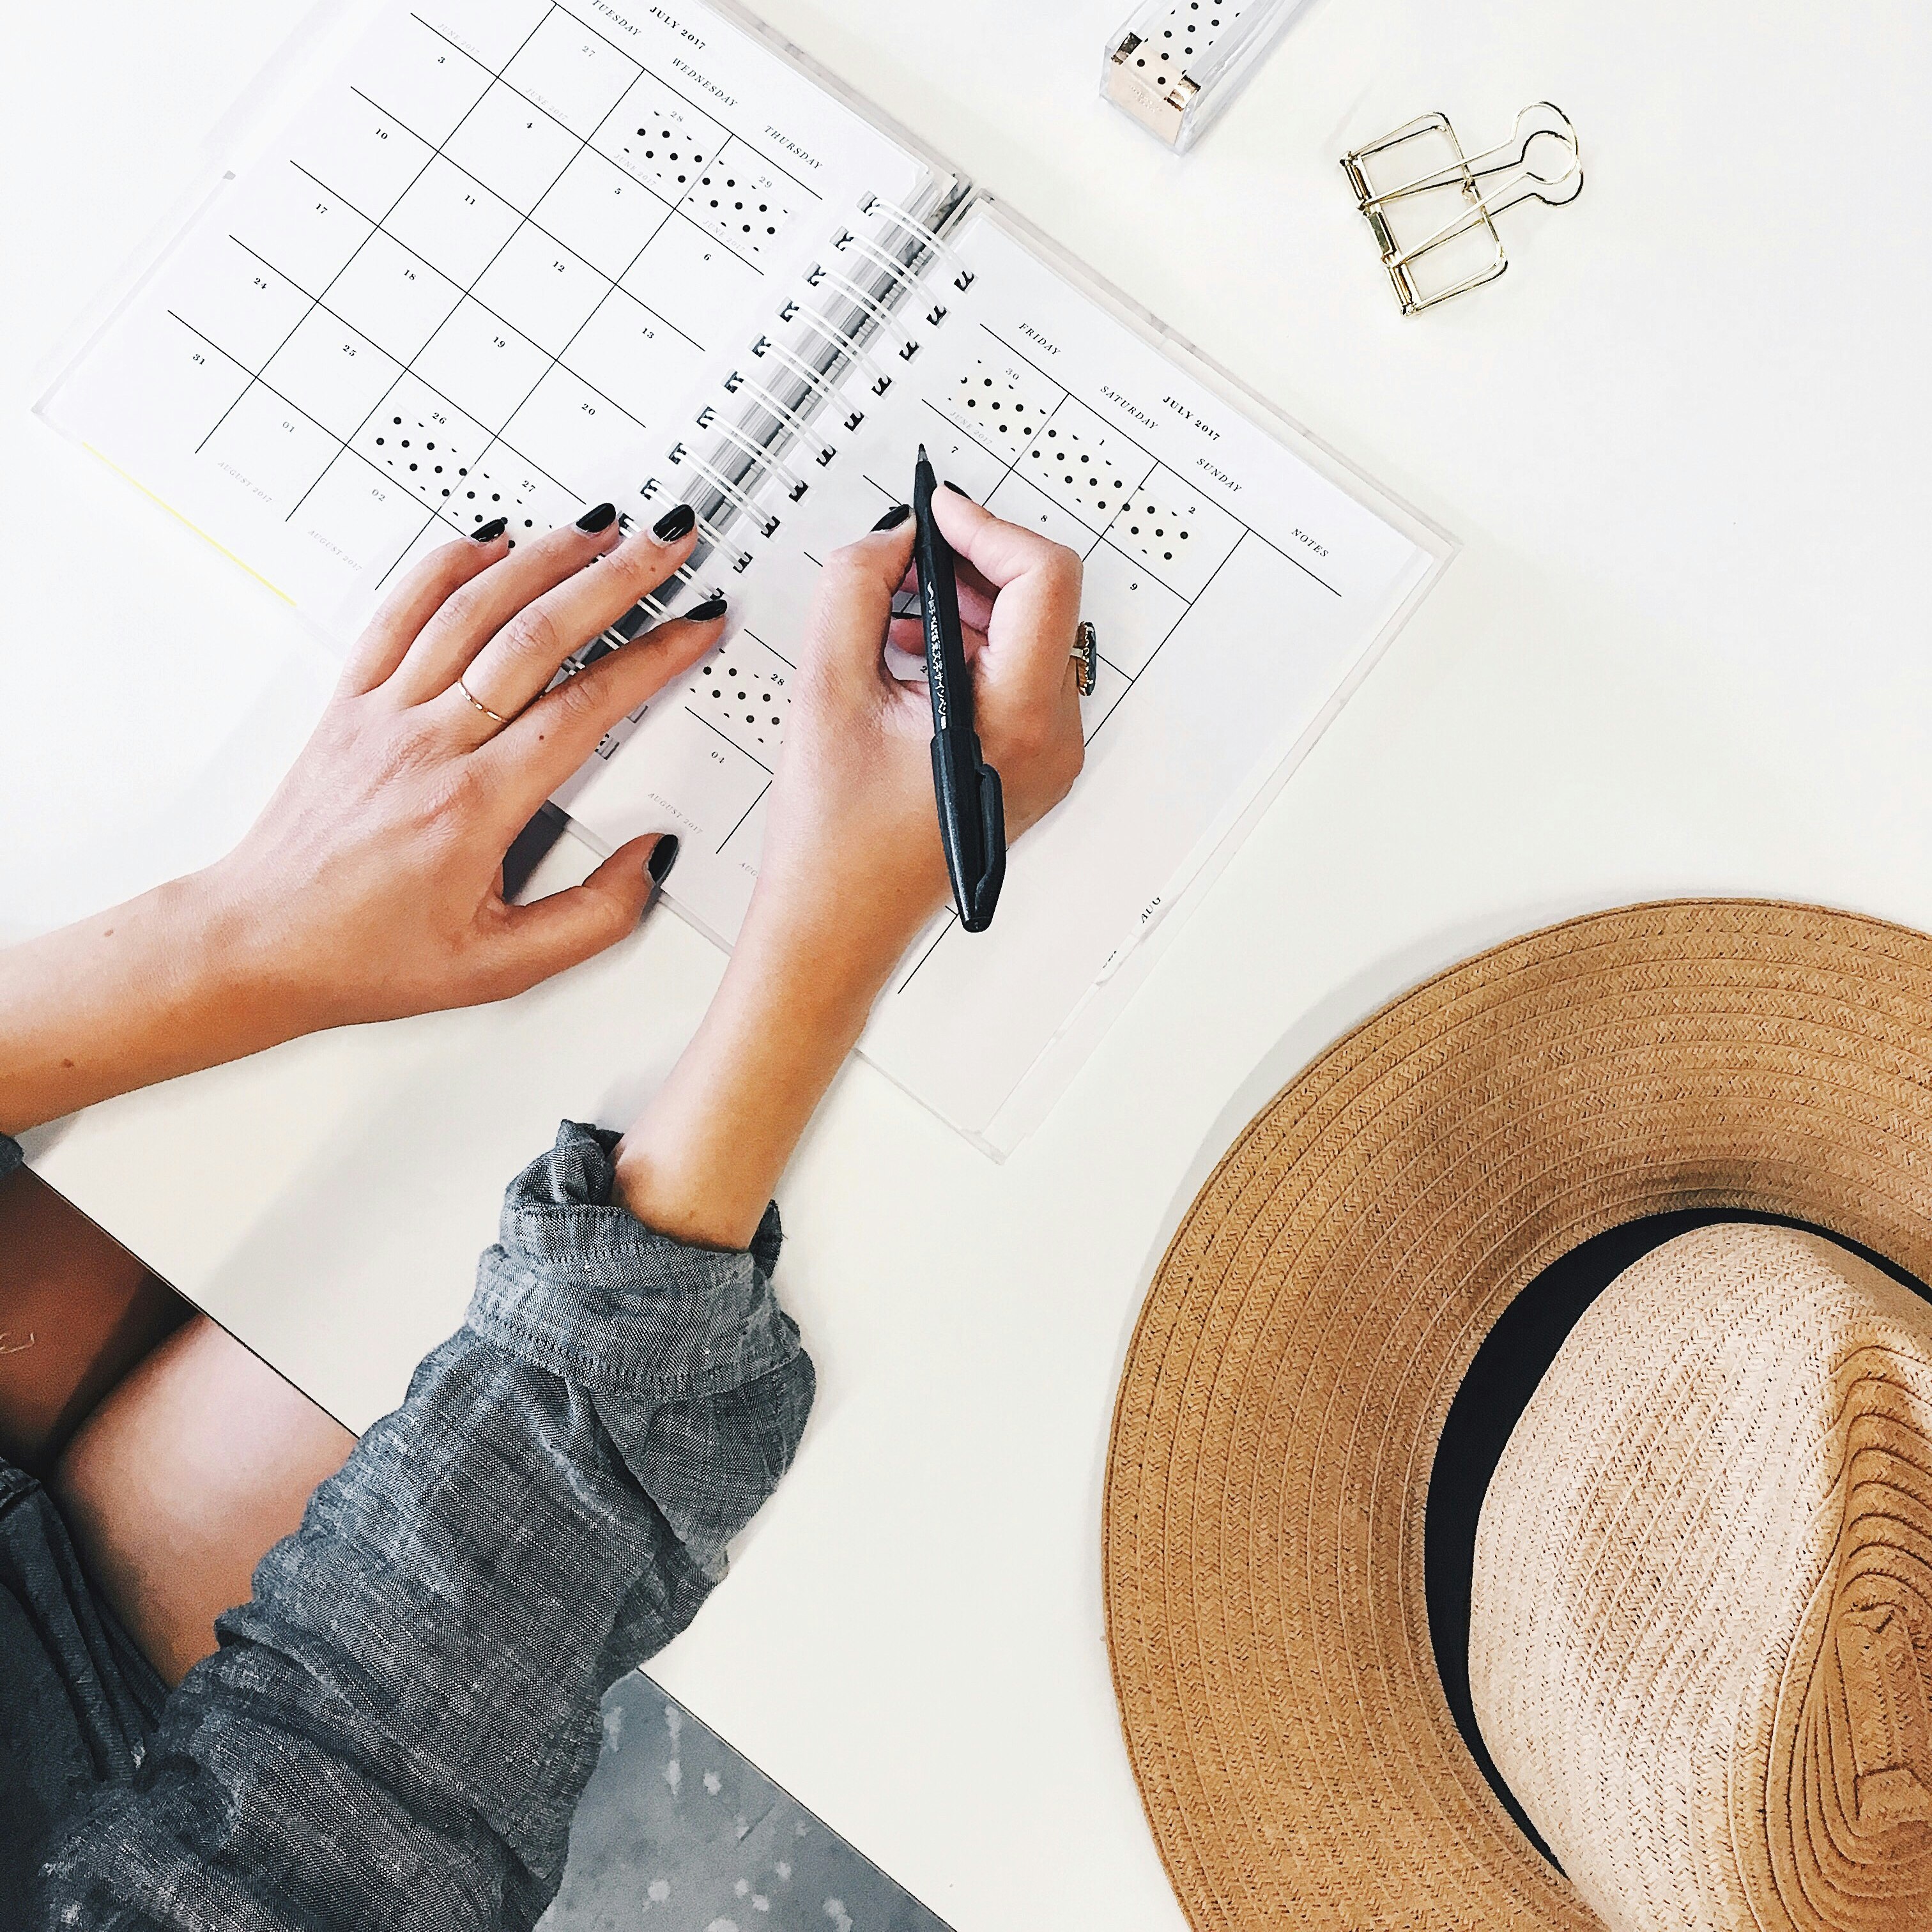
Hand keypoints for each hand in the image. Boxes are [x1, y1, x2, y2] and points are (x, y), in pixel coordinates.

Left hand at [0, 509, 720, 1134]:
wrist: (259, 943)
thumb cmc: (368, 956)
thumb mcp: (501, 969)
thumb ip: (594, 917)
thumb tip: (650, 858)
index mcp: (474, 808)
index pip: (583, 707)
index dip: (651, 659)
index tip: (694, 627)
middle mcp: (427, 745)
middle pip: (535, 635)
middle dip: (614, 578)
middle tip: (666, 544)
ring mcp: (383, 713)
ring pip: (472, 607)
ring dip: (544, 556)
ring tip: (600, 527)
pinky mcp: (349, 701)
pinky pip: (400, 611)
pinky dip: (447, 563)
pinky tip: (490, 539)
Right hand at [614, 491, 1085, 1248]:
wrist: (834, 930)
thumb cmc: (832, 846)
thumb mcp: (826, 691)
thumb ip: (857, 588)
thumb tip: (891, 538)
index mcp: (1017, 723)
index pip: (1044, 578)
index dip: (985, 527)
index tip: (935, 512)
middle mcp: (1051, 742)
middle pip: (1043, 603)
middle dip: (971, 564)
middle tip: (905, 554)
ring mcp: (1048, 758)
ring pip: (1029, 637)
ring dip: (965, 605)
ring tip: (893, 611)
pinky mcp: (1029, 766)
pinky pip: (1015, 677)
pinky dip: (967, 648)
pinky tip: (908, 654)